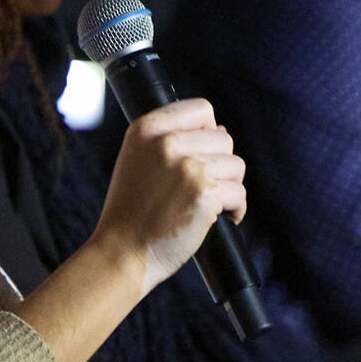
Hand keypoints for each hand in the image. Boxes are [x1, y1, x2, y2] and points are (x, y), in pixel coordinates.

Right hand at [93, 98, 247, 295]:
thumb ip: (169, 138)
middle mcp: (167, 142)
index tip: (201, 155)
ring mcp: (187, 166)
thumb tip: (219, 129)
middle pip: (223, 139)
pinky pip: (239, 193)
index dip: (208, 131)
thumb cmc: (131, 211)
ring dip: (229, 187)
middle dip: (219, 165)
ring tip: (208, 204)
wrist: (122, 252)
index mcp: (147, 129)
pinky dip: (235, 209)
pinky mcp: (205, 193)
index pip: (201, 109)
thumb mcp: (136, 159)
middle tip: (202, 188)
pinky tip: (219, 218)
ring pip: (235, 166)